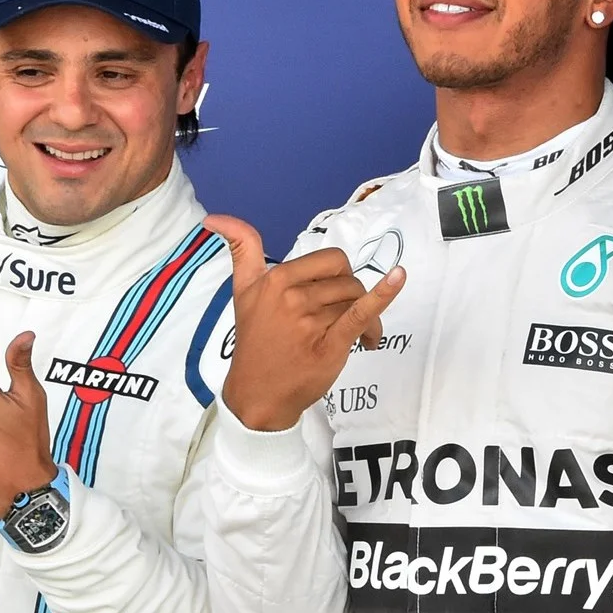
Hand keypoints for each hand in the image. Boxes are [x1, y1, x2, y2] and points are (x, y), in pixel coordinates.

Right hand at [206, 214, 404, 432]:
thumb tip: (214, 218)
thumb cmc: (256, 340)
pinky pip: (361, 312)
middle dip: (351, 295)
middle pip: (348, 279)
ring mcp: (311, 321)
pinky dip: (383, 294)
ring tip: (354, 337)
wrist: (257, 394)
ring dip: (365, 318)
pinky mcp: (329, 344)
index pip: (330, 261)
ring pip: (356, 300)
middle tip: (341, 317)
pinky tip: (399, 277)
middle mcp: (293, 297)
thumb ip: (241, 250)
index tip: (329, 295)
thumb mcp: (242, 290)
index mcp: (276, 279)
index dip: (338, 276)